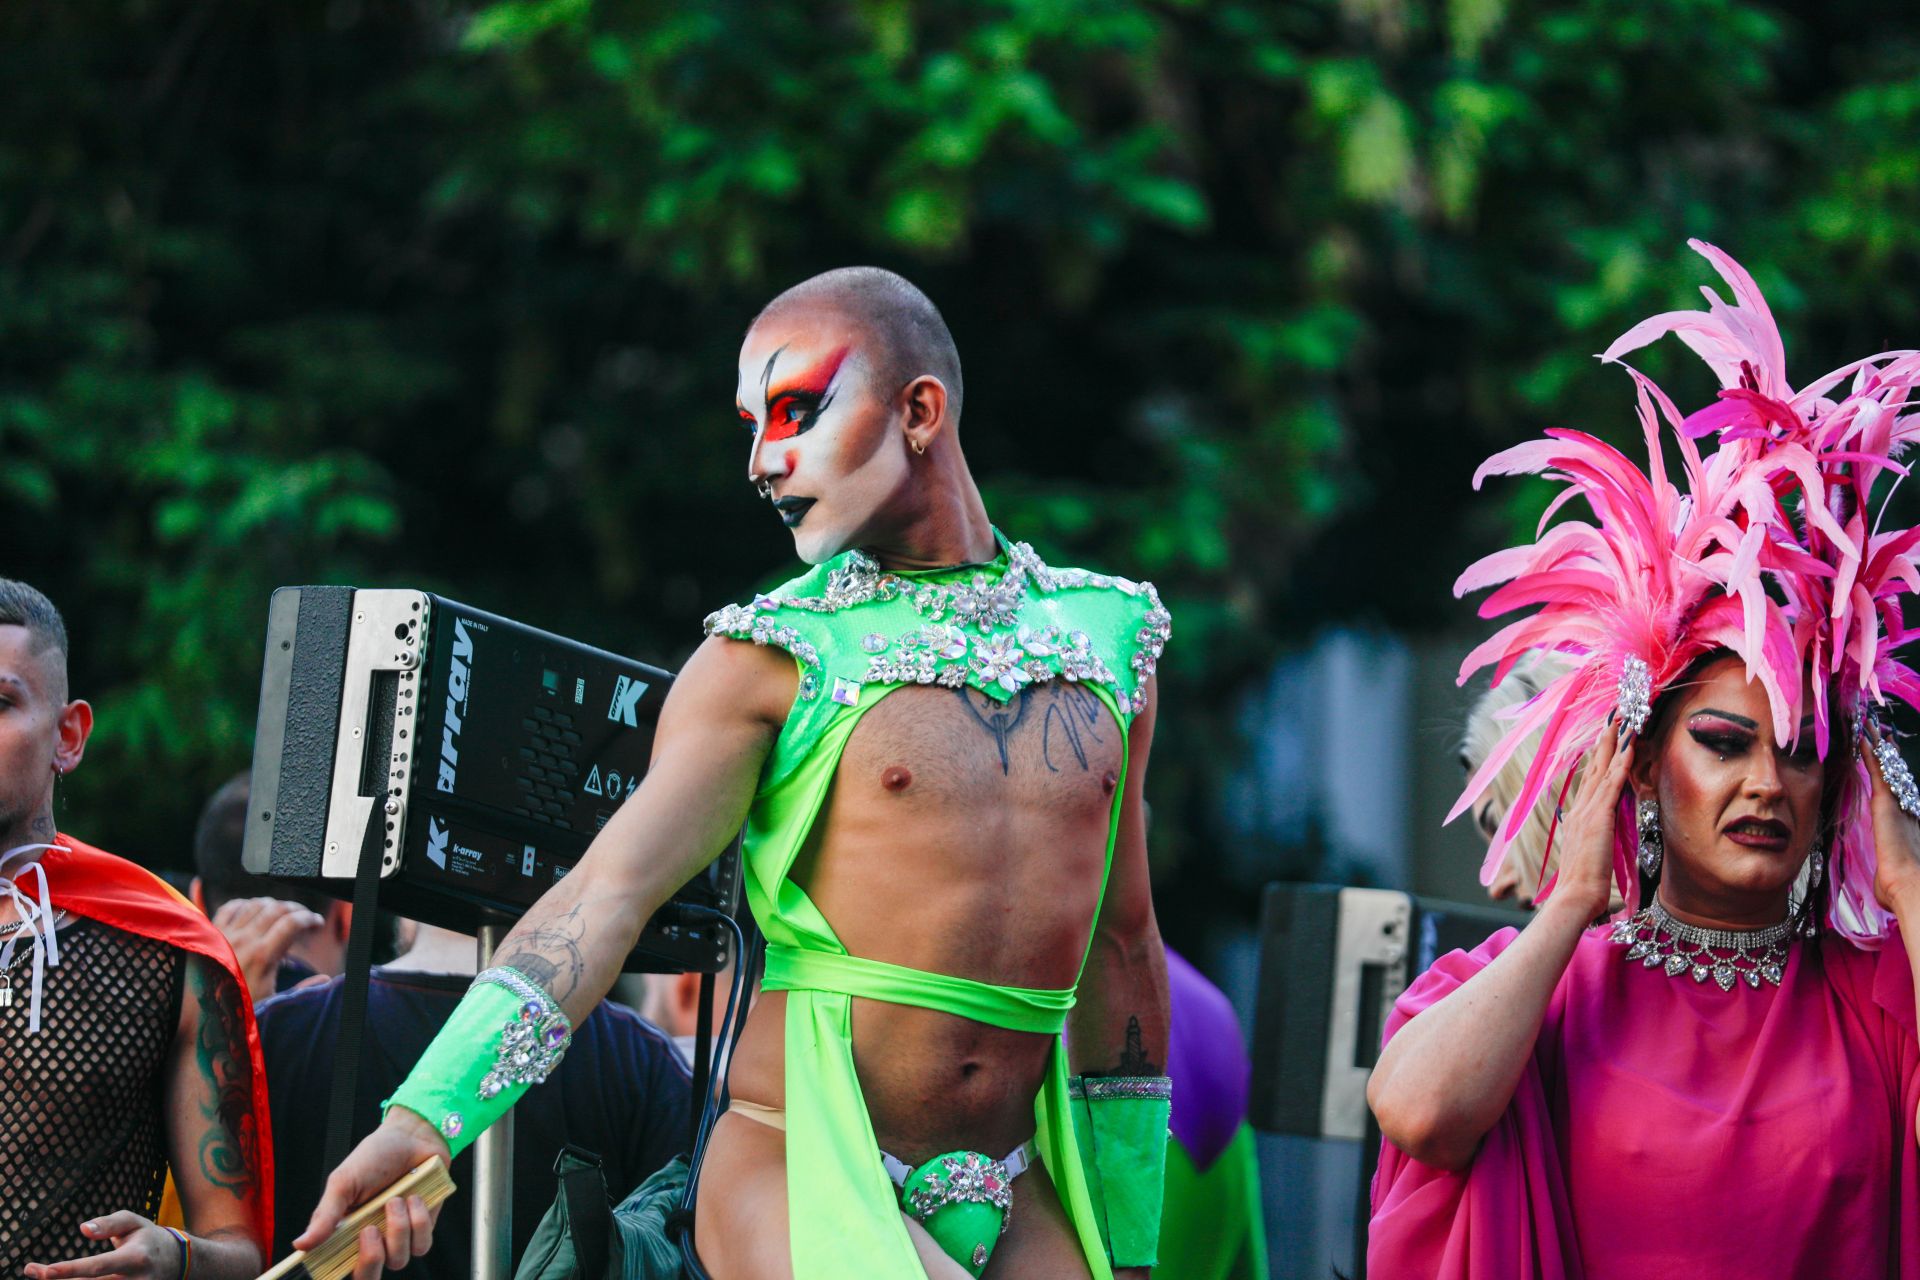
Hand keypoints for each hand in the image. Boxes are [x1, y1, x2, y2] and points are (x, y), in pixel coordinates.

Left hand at [26, 1212, 182, 1278]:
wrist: (179, 1262)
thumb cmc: (148, 1238)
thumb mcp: (134, 1222)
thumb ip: (108, 1223)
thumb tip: (82, 1229)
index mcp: (136, 1258)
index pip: (98, 1267)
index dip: (70, 1270)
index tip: (44, 1271)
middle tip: (33, 1271)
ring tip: (45, 1277)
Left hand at [211, 897, 325, 1002]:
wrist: (197, 1018)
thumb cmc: (234, 1012)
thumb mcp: (270, 1004)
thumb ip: (299, 990)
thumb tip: (324, 979)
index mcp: (262, 956)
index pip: (292, 923)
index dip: (309, 919)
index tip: (317, 922)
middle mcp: (243, 940)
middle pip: (276, 909)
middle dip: (296, 908)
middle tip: (304, 916)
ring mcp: (225, 935)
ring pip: (254, 904)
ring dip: (273, 904)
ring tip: (282, 911)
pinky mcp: (210, 935)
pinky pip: (229, 908)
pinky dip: (244, 904)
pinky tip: (251, 909)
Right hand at [295, 1108, 448, 1277]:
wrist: (413, 1136)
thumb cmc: (375, 1156)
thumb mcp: (344, 1182)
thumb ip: (325, 1215)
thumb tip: (300, 1245)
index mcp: (344, 1233)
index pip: (335, 1267)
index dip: (334, 1271)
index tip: (336, 1261)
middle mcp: (370, 1241)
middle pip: (368, 1277)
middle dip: (369, 1260)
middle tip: (368, 1230)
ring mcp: (397, 1237)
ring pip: (397, 1260)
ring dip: (397, 1228)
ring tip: (395, 1199)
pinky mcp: (423, 1229)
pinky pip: (422, 1245)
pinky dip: (418, 1221)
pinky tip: (415, 1198)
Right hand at [1548, 720, 1635, 919]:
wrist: (1574, 897)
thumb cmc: (1583, 885)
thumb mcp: (1589, 856)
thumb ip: (1593, 841)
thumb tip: (1596, 837)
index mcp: (1577, 817)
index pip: (1591, 779)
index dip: (1599, 756)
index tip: (1608, 735)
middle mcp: (1579, 808)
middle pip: (1594, 765)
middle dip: (1605, 739)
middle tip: (1615, 714)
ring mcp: (1587, 810)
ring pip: (1602, 767)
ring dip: (1614, 741)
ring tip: (1624, 718)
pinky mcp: (1598, 816)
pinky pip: (1611, 782)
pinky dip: (1620, 761)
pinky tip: (1629, 744)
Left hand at [1860, 721, 1919, 915]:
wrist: (1910, 888)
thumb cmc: (1901, 889)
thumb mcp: (1891, 878)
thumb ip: (1889, 876)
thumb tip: (1887, 890)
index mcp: (1906, 823)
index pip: (1898, 792)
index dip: (1893, 774)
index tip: (1888, 758)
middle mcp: (1905, 808)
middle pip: (1894, 773)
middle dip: (1886, 751)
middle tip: (1877, 730)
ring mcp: (1897, 804)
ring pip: (1885, 766)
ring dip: (1875, 744)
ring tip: (1866, 723)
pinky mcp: (1887, 803)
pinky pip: (1877, 771)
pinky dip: (1870, 752)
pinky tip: (1862, 736)